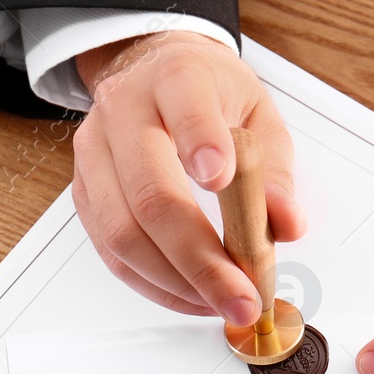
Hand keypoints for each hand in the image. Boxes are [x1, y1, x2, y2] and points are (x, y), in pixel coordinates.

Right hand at [72, 30, 304, 322]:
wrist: (153, 72)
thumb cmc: (210, 94)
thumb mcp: (258, 114)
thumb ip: (274, 170)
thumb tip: (287, 224)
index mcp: (176, 76)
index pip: (184, 103)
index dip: (200, 141)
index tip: (220, 180)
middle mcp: (124, 110)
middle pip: (150, 194)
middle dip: (200, 259)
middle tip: (242, 294)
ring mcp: (96, 153)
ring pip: (123, 233)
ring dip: (178, 282)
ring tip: (224, 301)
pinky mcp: (86, 193)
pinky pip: (113, 253)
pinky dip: (157, 286)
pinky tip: (194, 295)